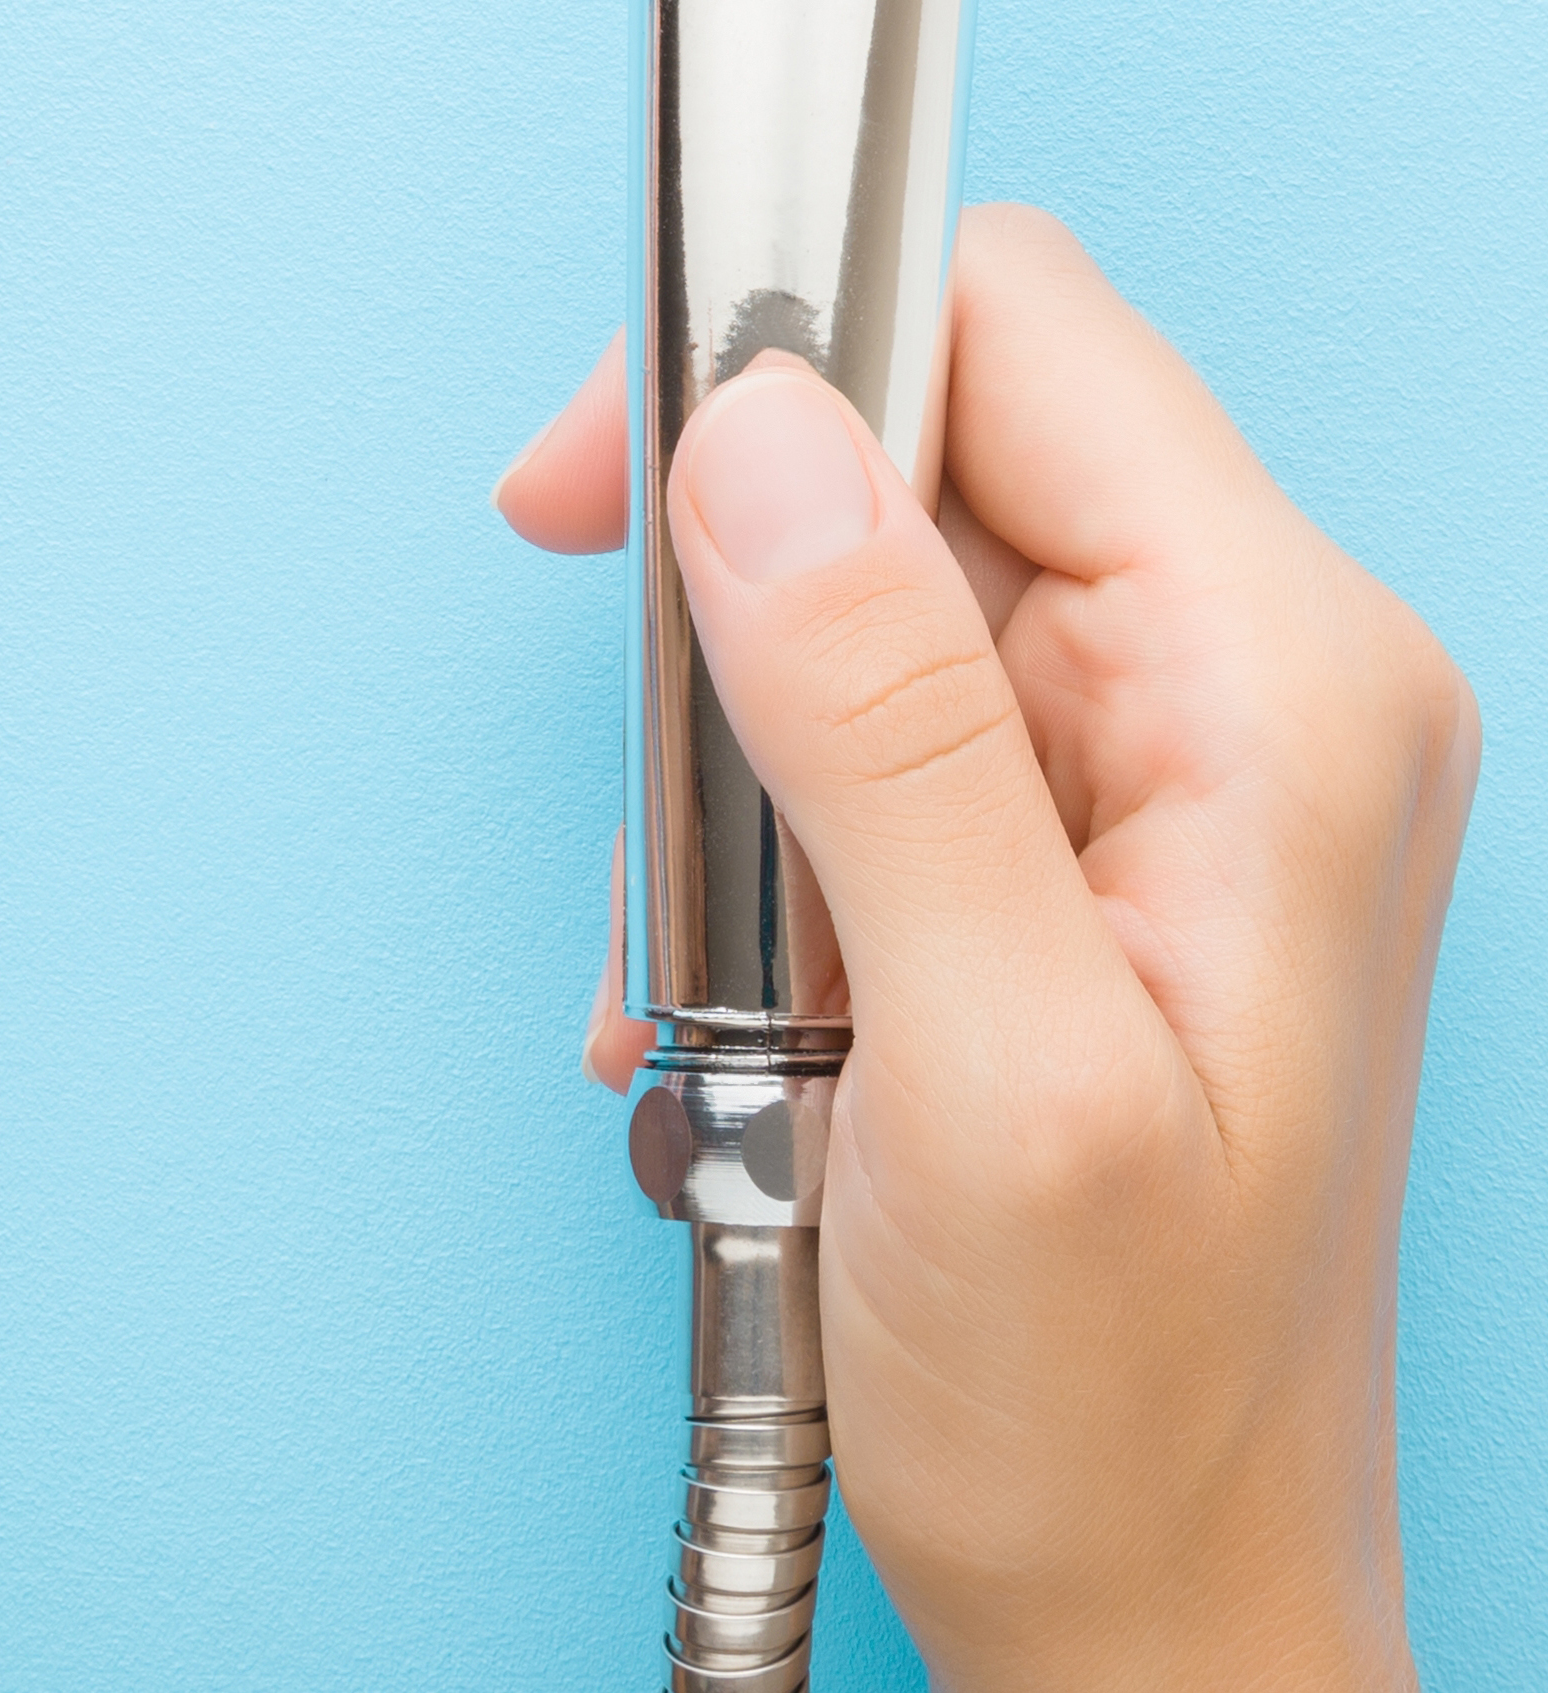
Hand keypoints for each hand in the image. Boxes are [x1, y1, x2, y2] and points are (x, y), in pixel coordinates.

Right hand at [499, 206, 1472, 1692]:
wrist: (1160, 1615)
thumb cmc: (1118, 1411)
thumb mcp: (989, 1074)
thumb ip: (879, 728)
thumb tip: (749, 434)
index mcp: (1280, 673)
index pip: (1008, 320)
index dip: (778, 356)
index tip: (601, 491)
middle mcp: (1249, 669)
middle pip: (922, 430)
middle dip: (734, 587)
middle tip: (667, 800)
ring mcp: (1174, 744)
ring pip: (863, 568)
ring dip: (733, 744)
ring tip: (742, 961)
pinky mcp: (1089, 816)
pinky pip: (869, 700)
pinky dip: (759, 821)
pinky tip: (761, 987)